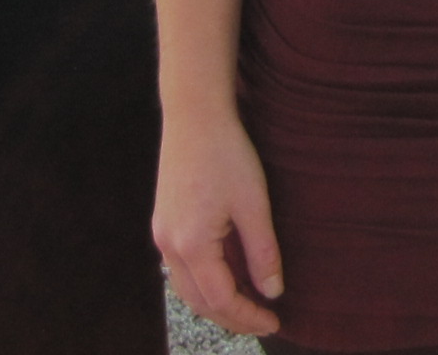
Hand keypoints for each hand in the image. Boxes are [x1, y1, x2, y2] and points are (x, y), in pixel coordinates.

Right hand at [151, 108, 285, 335]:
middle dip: (231, 316)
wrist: (194, 116)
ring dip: (216, 301)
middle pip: (199, 300)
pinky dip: (204, 280)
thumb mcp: (254, 202)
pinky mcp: (164, 223)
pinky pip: (182, 267)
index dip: (248, 315)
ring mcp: (163, 235)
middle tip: (263, 320)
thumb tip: (273, 291)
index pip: (220, 299)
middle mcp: (170, 246)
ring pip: (187, 287)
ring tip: (248, 304)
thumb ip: (263, 251)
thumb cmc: (226, 153)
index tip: (274, 320)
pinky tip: (227, 276)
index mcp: (192, 245)